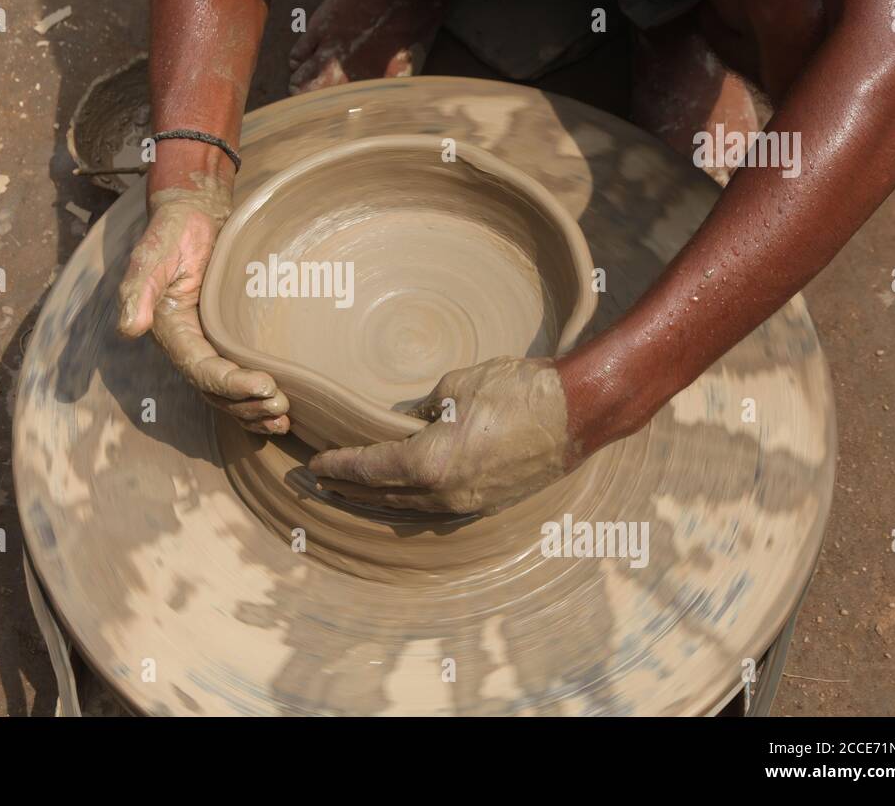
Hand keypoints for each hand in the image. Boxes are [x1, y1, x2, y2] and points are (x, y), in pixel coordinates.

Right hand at [117, 178, 289, 434]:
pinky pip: (238, 381)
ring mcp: (207, 346)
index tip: (266, 385)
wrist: (193, 214)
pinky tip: (279, 412)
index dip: (231, 385)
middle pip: (215, 392)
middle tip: (281, 408)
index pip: (201, 370)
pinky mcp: (227, 342)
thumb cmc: (174, 231)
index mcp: (171, 333)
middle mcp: (187, 346)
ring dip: (253, 412)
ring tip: (283, 420)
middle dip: (246, 406)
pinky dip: (256, 400)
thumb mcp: (153, 253)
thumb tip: (129, 329)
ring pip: (227, 395)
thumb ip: (138, 288)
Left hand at [308, 357, 572, 513]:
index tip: (315, 463)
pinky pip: (435, 507)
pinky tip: (398, 493)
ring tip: (351, 489)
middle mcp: (444, 494)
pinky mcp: (488, 502)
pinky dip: (408, 501)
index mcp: (429, 464)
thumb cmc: (518, 390)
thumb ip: (422, 409)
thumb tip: (405, 421)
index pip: (368, 469)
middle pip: (381, 496)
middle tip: (319, 482)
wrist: (578, 411)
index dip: (338, 465)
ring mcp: (467, 503)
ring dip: (376, 498)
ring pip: (408, 507)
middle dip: (347, 487)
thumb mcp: (456, 387)